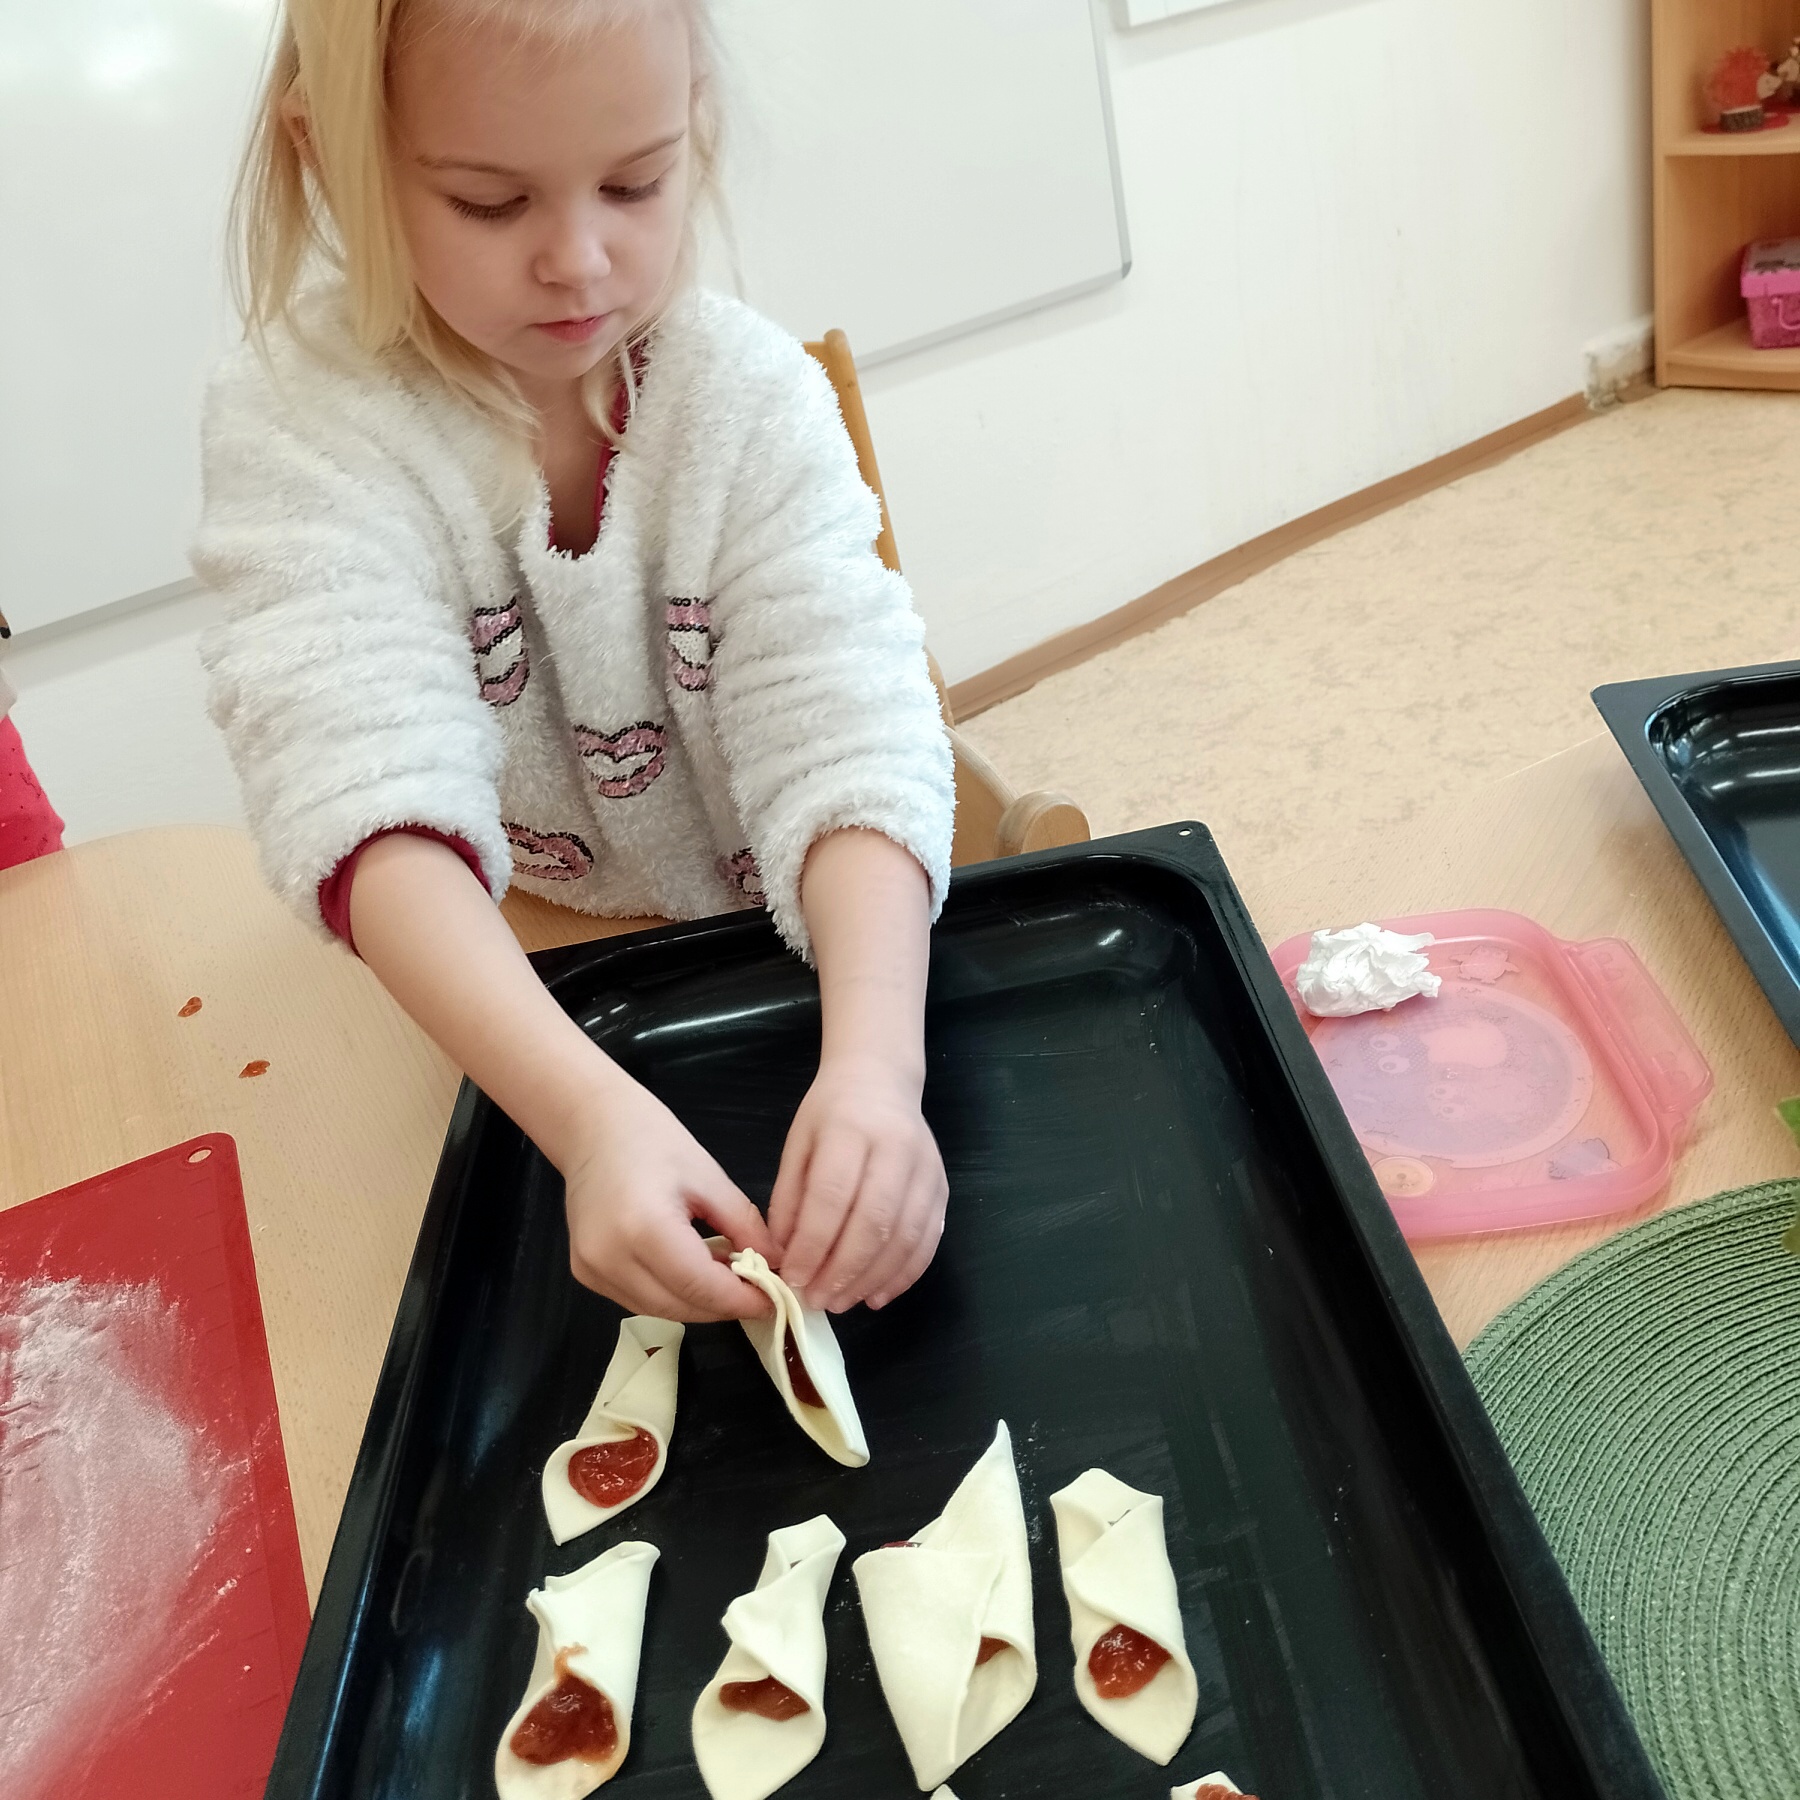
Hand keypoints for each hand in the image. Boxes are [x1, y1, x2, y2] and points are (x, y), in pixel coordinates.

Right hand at [560, 1073, 776, 1321]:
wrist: (592, 1126)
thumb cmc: (652, 1139)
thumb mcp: (709, 1177)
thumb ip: (743, 1226)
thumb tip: (775, 1265)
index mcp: (645, 1228)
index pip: (702, 1287)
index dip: (742, 1300)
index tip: (775, 1299)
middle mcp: (611, 1258)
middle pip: (681, 1306)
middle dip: (724, 1305)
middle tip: (757, 1290)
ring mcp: (592, 1269)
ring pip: (659, 1310)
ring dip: (698, 1303)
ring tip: (726, 1278)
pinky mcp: (584, 1273)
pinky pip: (637, 1300)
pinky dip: (670, 1294)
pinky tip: (690, 1272)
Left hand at [767, 1053, 947, 1312]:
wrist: (882, 1080)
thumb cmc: (831, 1113)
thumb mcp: (797, 1143)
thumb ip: (789, 1200)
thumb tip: (785, 1257)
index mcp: (851, 1131)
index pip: (832, 1196)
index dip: (812, 1244)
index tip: (793, 1278)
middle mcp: (896, 1149)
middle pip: (874, 1222)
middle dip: (842, 1271)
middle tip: (817, 1300)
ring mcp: (926, 1170)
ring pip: (905, 1238)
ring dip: (872, 1279)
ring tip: (842, 1302)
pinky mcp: (943, 1188)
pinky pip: (928, 1241)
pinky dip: (903, 1276)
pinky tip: (877, 1294)